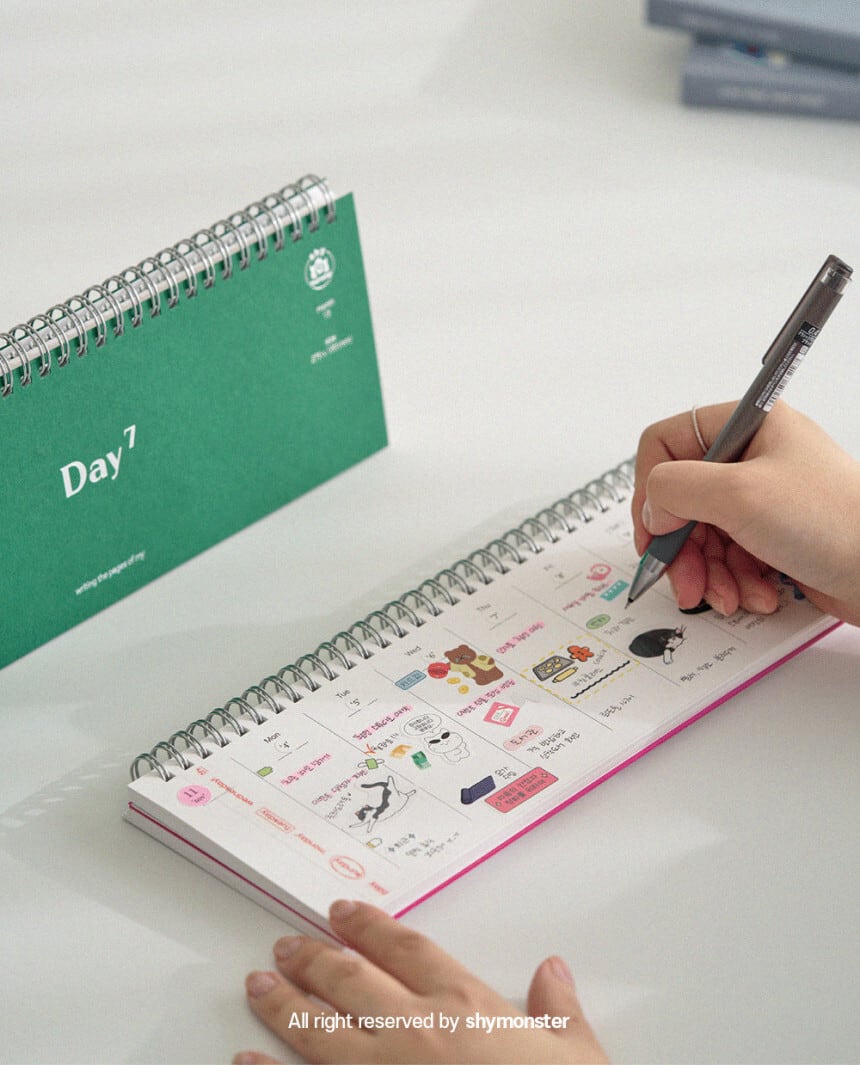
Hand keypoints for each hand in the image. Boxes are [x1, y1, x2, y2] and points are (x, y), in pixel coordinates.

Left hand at [234, 899, 607, 1063]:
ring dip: (283, 1003)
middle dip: (314, 958)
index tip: (344, 913)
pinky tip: (244, 1059)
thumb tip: (554, 972)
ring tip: (258, 984)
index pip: (406, 949)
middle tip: (287, 945)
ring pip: (318, 1027)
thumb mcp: (576, 1056)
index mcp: (466, 1004)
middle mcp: (417, 1030)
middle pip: (350, 979)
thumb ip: (558, 1011)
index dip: (370, 926)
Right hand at [632, 401, 859, 623]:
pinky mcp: (774, 536)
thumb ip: (675, 490)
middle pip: (680, 499)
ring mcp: (764, 498)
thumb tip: (651, 508)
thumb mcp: (738, 494)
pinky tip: (755, 595)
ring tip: (727, 595)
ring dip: (708, 572)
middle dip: (681, 547)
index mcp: (747, 425)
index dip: (651, 488)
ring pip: (702, 535)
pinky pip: (729, 558)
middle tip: (685, 578)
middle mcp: (753, 457)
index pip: (667, 442)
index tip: (655, 529)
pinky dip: (734, 582)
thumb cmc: (834, 522)